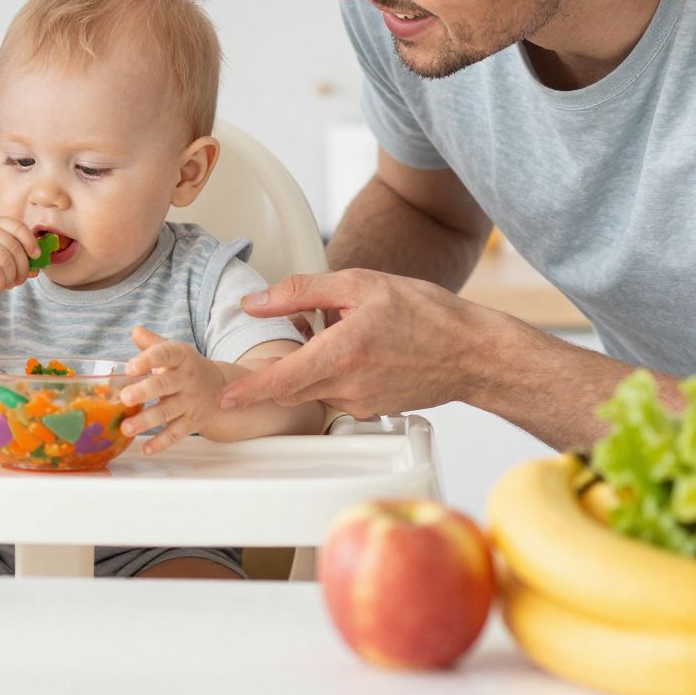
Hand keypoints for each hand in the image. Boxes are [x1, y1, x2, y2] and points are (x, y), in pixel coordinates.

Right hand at [0, 216, 40, 298]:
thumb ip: (16, 258)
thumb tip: (37, 269)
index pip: (18, 227)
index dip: (31, 242)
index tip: (35, 256)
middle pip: (14, 248)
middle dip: (21, 268)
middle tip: (19, 280)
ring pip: (6, 262)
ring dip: (10, 279)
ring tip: (5, 285)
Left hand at [116, 326, 225, 454]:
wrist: (222, 387)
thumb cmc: (186, 368)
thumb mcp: (174, 352)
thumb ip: (154, 344)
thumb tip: (136, 331)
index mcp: (180, 357)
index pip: (164, 354)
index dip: (147, 360)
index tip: (129, 367)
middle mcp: (187, 379)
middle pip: (164, 385)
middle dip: (144, 392)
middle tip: (124, 397)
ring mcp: (191, 402)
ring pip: (167, 412)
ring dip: (146, 421)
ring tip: (126, 428)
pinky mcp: (193, 422)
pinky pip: (176, 433)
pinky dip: (161, 442)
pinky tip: (146, 448)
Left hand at [217, 269, 513, 419]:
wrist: (472, 353)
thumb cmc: (424, 313)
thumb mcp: (359, 284)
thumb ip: (299, 291)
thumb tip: (254, 301)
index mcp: (342, 353)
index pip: (281, 381)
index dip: (247, 391)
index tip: (222, 398)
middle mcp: (349, 386)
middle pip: (291, 387)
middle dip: (278, 367)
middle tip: (293, 333)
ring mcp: (362, 403)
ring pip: (313, 388)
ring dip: (309, 366)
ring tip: (334, 330)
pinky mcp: (373, 410)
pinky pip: (336, 393)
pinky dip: (332, 374)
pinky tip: (355, 348)